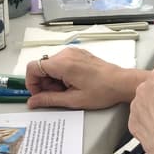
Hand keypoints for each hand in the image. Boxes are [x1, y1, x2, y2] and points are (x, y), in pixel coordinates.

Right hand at [25, 47, 140, 109]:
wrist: (121, 83)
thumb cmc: (102, 91)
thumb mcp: (73, 100)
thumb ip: (49, 100)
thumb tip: (33, 101)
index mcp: (62, 63)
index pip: (33, 67)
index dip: (32, 83)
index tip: (39, 95)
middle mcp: (66, 54)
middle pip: (42, 66)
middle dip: (44, 83)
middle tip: (57, 96)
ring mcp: (72, 52)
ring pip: (51, 65)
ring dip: (53, 79)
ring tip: (68, 91)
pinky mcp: (78, 54)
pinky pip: (61, 62)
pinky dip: (61, 74)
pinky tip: (73, 84)